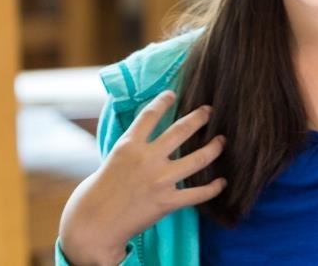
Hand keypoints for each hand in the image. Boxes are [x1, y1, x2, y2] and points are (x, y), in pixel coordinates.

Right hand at [59, 91, 225, 265]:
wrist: (95, 223)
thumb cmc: (98, 193)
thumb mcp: (112, 160)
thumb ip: (132, 148)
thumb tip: (147, 138)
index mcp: (129, 145)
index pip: (150, 115)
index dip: (163, 101)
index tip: (173, 94)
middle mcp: (147, 158)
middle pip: (181, 130)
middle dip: (199, 117)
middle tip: (209, 111)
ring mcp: (160, 180)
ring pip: (198, 158)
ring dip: (214, 148)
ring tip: (222, 141)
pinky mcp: (168, 202)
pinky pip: (198, 193)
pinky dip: (214, 188)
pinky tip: (222, 182)